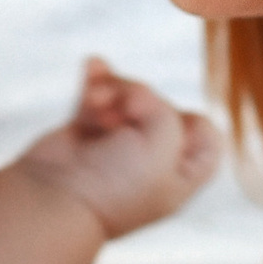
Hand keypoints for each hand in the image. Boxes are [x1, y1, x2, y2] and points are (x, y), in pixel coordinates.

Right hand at [17, 58, 220, 243]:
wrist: (55, 199)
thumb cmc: (114, 184)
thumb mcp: (165, 143)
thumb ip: (160, 105)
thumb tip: (121, 93)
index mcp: (178, 178)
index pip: (207, 139)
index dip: (193, 124)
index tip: (171, 136)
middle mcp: (151, 163)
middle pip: (165, 108)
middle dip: (144, 103)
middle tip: (120, 121)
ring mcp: (117, 146)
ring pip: (129, 98)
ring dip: (116, 90)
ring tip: (95, 102)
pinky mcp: (85, 132)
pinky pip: (97, 95)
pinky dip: (96, 79)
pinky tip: (93, 64)